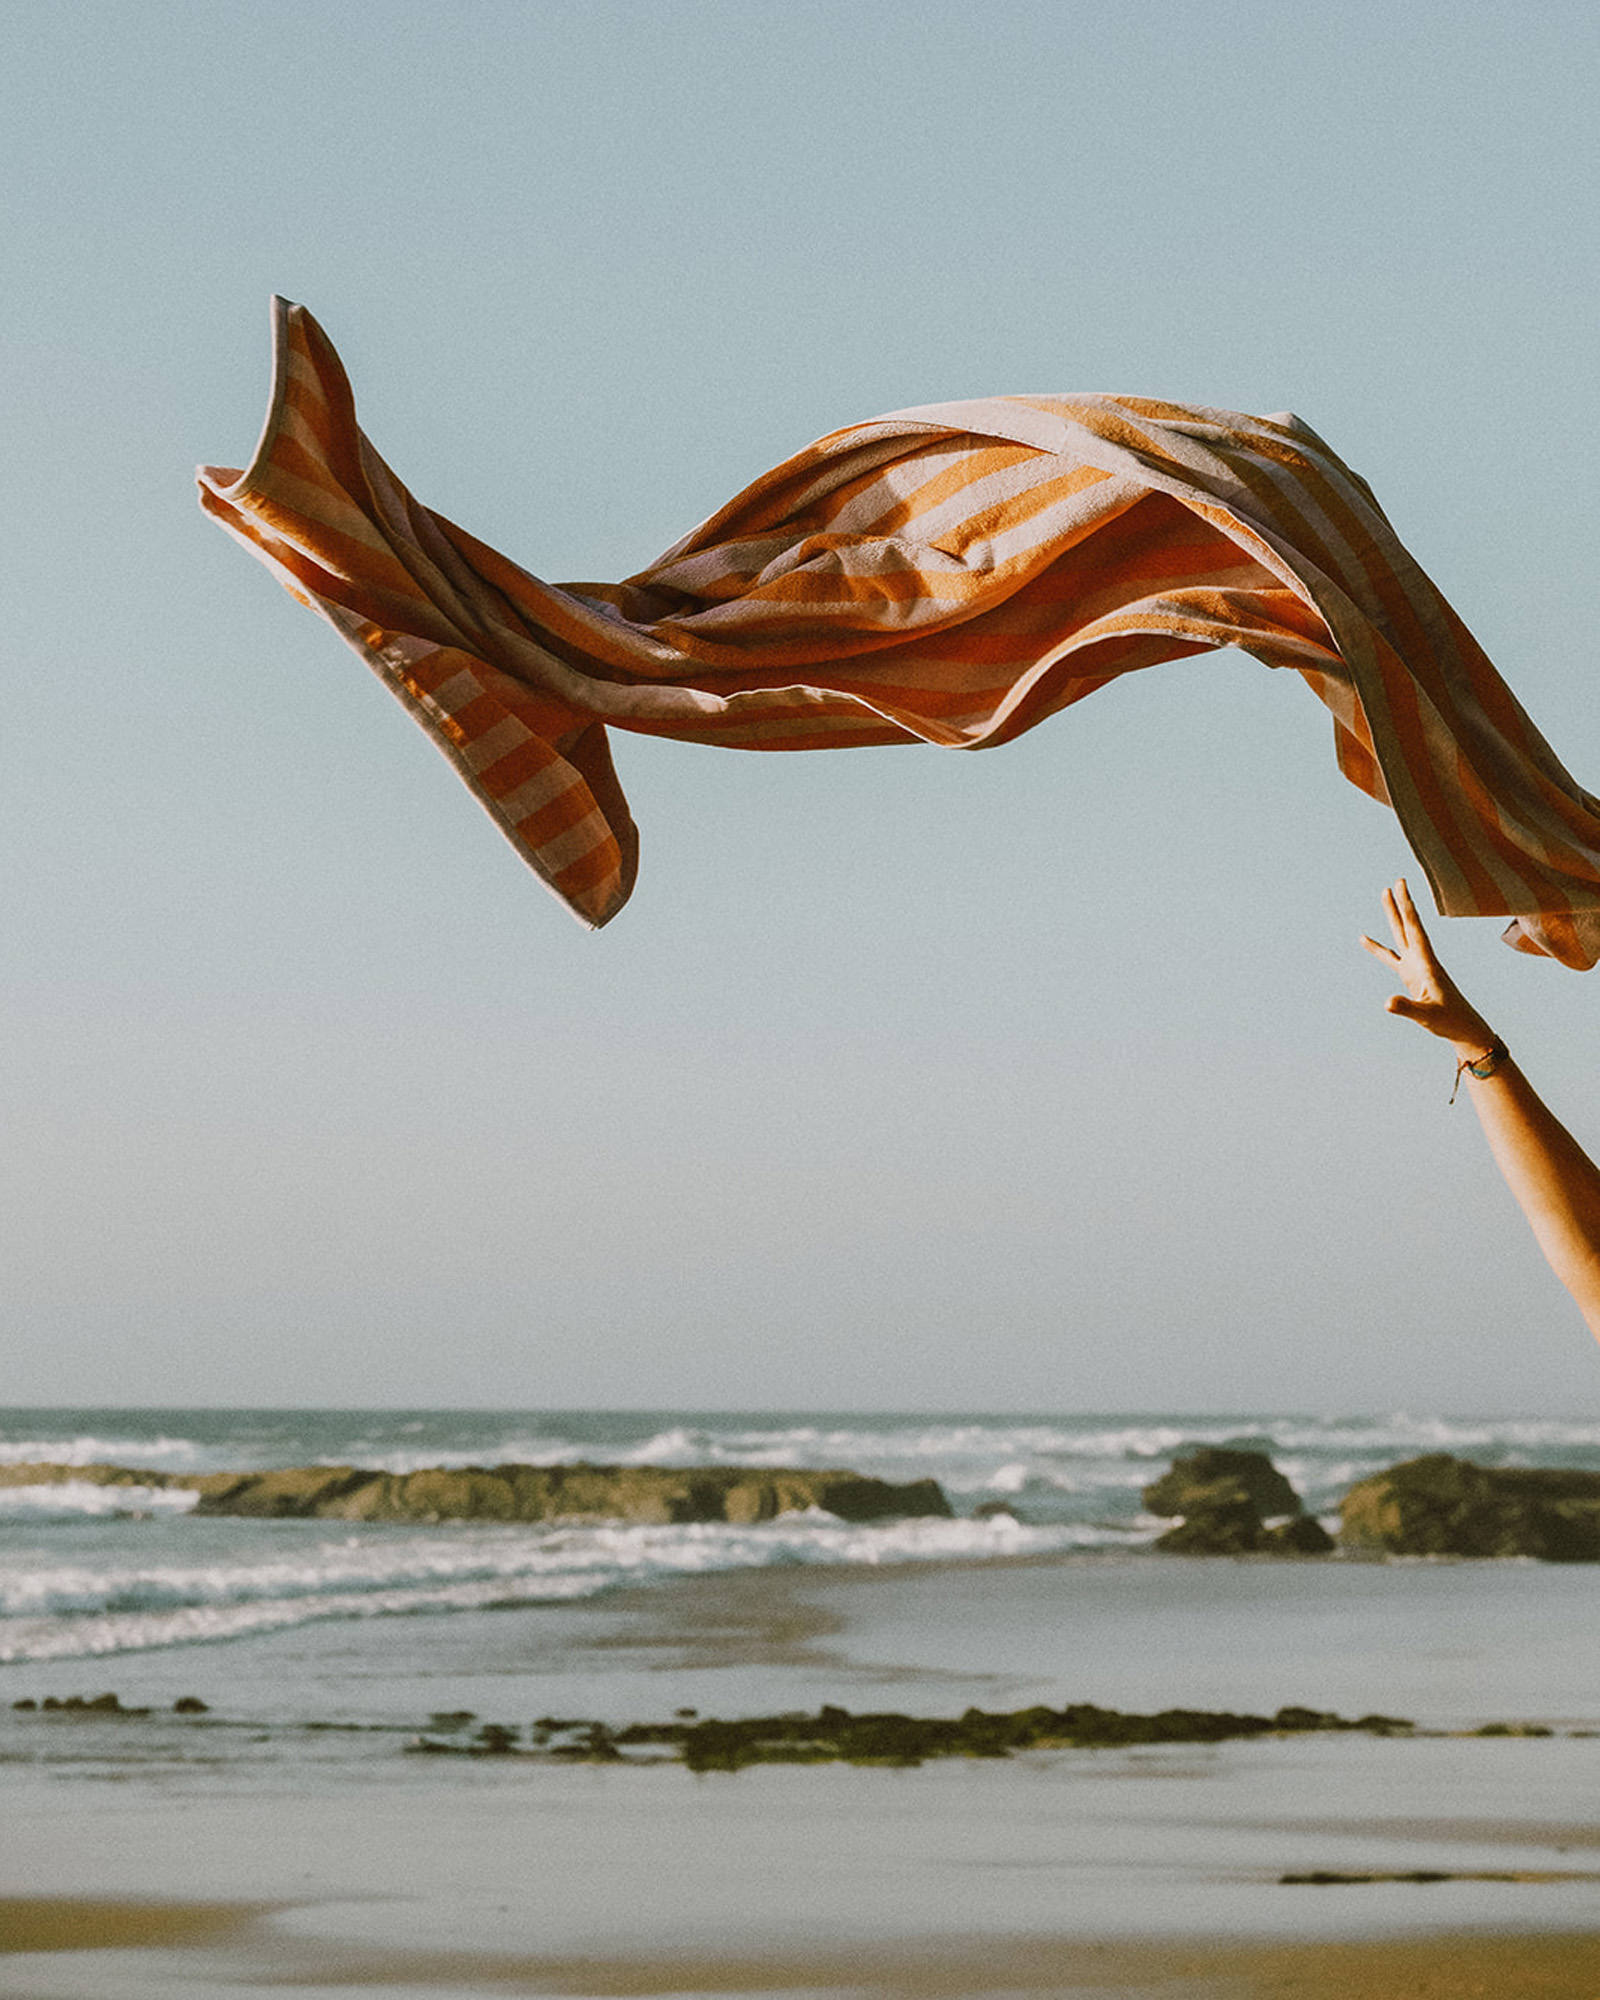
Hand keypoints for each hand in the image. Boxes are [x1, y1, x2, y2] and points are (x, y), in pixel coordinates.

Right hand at [1360, 878, 1495, 1057]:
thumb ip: (1406, 1008)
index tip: (1400, 887)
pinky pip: (1391, 958)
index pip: (1414, 930)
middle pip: (1408, 926)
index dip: (1407, 907)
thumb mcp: (1427, 1016)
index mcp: (1427, 964)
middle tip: (1395, 882)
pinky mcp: (1412, 978)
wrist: (1464, 1029)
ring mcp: (1416, 968)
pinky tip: (1366, 940)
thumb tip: (1386, 1003)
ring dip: (1393, 917)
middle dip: (1401, 904)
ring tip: (1385, 897)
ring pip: (1401, 936)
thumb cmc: (1450, 1022)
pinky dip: (1378, 947)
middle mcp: (1422, 961)